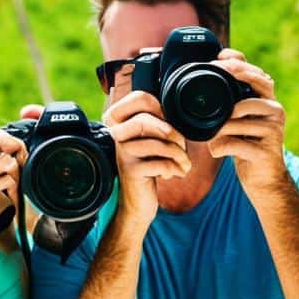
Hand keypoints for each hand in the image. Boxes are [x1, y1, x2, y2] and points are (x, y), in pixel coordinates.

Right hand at [102, 88, 191, 228]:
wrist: (138, 200)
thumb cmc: (150, 164)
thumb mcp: (152, 139)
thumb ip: (158, 120)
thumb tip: (175, 108)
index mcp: (120, 120)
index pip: (140, 98)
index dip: (161, 109)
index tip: (168, 127)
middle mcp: (116, 133)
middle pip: (149, 119)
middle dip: (175, 135)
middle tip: (182, 149)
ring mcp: (121, 152)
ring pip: (160, 143)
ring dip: (180, 156)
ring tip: (182, 164)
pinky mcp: (130, 170)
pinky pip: (162, 163)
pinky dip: (174, 169)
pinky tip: (171, 174)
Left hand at [208, 49, 287, 194]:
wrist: (264, 180)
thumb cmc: (246, 146)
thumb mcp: (240, 121)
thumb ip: (231, 102)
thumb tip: (211, 76)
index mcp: (269, 101)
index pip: (258, 75)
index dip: (239, 64)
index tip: (218, 59)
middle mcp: (276, 111)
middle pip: (255, 85)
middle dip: (232, 78)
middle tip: (211, 78)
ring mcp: (274, 130)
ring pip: (234, 119)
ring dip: (217, 129)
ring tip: (213, 137)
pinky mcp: (266, 151)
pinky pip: (232, 143)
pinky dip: (218, 147)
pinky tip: (217, 151)